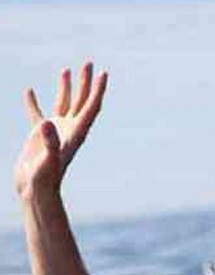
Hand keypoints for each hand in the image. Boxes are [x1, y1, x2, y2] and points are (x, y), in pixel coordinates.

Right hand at [15, 62, 107, 199]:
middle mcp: (69, 130)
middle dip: (86, 82)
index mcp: (76, 133)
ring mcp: (55, 132)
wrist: (35, 191)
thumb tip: (47, 123)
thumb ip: (49, 142)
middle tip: (89, 62)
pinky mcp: (40, 136)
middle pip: (81, 101)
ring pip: (63, 104)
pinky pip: (37, 114)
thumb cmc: (44, 179)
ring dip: (66, 87)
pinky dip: (34, 103)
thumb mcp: (47, 160)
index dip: (98, 90)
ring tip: (67, 69)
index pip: (91, 107)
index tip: (103, 73)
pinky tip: (30, 90)